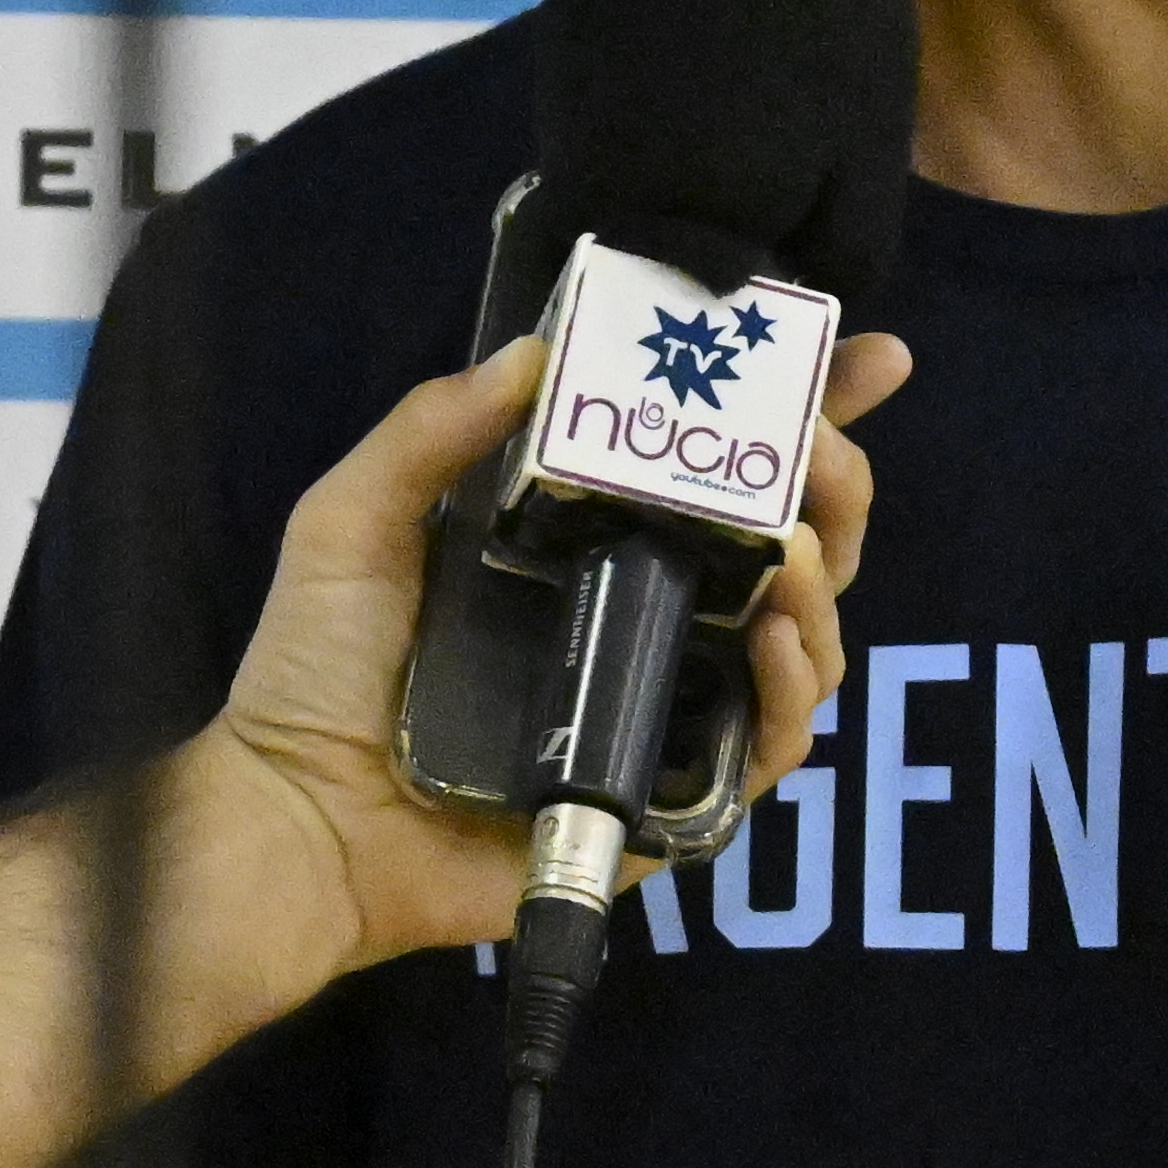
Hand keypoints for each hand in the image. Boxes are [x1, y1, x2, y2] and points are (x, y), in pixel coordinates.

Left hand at [194, 326, 908, 966]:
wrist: (300, 818)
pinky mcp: (665, 795)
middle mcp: (636, 616)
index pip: (707, 466)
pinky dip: (792, 692)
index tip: (867, 358)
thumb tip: (535, 349)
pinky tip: (773, 639)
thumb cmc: (316, 674)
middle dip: (833, 487)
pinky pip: (767, 746)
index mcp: (581, 543)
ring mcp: (660, 704)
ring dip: (824, 583)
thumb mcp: (355, 520)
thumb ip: (433, 429)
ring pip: (801, 637)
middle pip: (787, 543)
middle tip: (824, 461)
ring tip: (796, 555)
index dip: (801, 411)